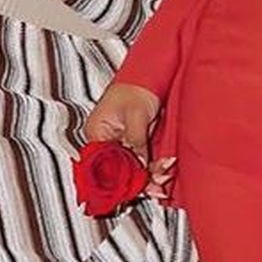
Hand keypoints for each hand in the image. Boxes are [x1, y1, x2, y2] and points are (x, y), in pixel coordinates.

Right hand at [85, 81, 175, 200]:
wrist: (149, 74)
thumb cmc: (136, 86)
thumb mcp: (136, 115)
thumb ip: (135, 142)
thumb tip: (137, 166)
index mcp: (97, 133)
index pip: (103, 164)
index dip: (120, 179)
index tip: (137, 187)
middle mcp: (105, 141)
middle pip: (119, 169)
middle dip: (139, 180)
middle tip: (156, 187)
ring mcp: (119, 142)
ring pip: (132, 167)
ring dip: (149, 175)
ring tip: (164, 177)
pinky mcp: (133, 142)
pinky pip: (141, 160)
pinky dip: (153, 167)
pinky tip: (164, 169)